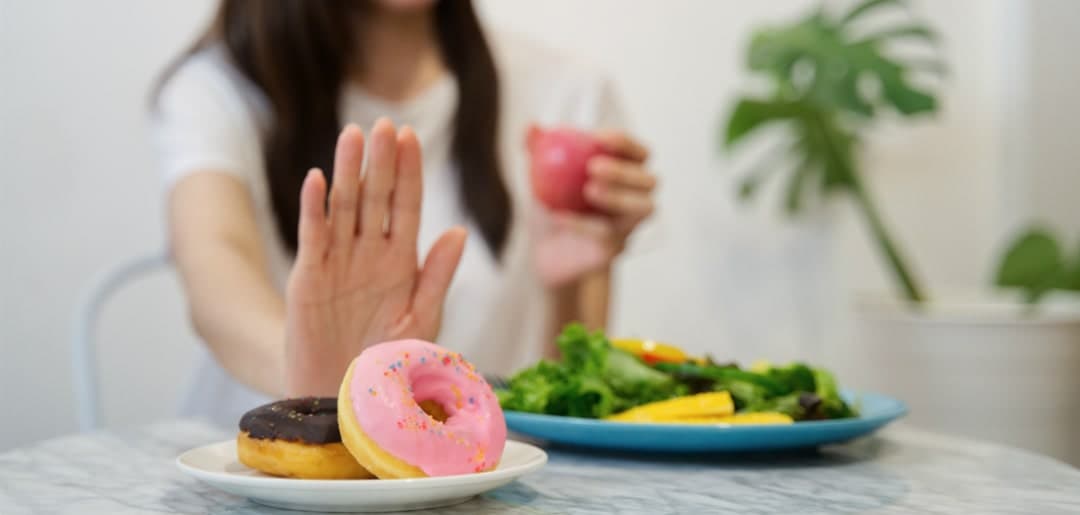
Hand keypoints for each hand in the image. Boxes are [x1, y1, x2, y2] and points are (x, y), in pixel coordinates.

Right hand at [284, 119, 465, 395]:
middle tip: (385, 124)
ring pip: (344, 206)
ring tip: (353, 135)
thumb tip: (459, 231)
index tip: (411, 137)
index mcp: (401, 261)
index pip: (406, 205)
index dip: (409, 172)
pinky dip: (315, 208)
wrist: (345, 394)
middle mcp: (370, 253)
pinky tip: (318, 178)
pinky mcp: (309, 276)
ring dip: (349, 171)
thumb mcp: (421, 319)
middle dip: (382, 161)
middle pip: (376, 196)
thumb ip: (438, 276)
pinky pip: (313, 236)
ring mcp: (338, 261)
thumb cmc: (388, 359)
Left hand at [533, 129, 656, 287]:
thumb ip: (537, 151)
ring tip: (588, 190)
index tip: (597, 137)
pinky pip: (609, 236)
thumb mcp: (539, 177)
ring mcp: (628, 226)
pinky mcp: (616, 249)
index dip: (624, 143)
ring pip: (644, 208)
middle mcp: (635, 199)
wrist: (544, 252)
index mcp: (625, 174)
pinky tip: (560, 216)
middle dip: (624, 170)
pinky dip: (584, 224)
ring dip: (619, 196)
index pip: (638, 153)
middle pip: (649, 180)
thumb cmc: (551, 207)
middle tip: (594, 167)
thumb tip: (531, 126)